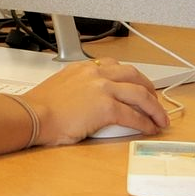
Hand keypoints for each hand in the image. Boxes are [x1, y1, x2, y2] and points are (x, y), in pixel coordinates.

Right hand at [22, 57, 169, 143]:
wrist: (33, 115)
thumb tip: (89, 100)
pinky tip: (149, 129)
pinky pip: (133, 115)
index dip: (132, 78)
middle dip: (149, 89)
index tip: (138, 86)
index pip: (116, 66)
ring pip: (140, 94)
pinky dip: (145, 122)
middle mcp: (96, 73)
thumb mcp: (61, 85)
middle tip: (155, 101)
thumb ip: (79, 87)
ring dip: (154, 107)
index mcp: (85, 67)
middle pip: (134, 76)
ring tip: (161, 118)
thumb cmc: (41, 107)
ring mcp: (103, 89)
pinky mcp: (106, 107)